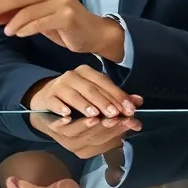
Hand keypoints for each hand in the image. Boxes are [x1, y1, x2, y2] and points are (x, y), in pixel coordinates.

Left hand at [0, 0, 124, 58]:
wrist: (92, 33)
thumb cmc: (61, 22)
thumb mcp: (36, 14)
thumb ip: (13, 12)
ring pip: (27, 9)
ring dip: (9, 20)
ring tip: (2, 30)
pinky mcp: (67, 15)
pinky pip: (39, 22)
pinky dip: (25, 28)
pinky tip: (16, 33)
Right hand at [25, 66, 143, 117]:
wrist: (48, 96)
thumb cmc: (77, 95)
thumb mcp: (97, 94)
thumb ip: (116, 97)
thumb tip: (139, 101)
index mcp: (88, 72)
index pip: (105, 83)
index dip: (118, 96)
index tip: (129, 110)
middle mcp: (73, 75)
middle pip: (91, 89)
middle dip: (104, 102)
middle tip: (115, 115)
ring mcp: (59, 84)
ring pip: (73, 94)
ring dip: (84, 105)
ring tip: (94, 115)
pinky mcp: (48, 96)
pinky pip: (54, 101)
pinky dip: (60, 107)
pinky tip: (67, 114)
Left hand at [31, 112, 141, 158]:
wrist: (48, 111)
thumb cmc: (79, 111)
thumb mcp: (101, 108)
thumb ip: (119, 106)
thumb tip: (139, 100)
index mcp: (92, 145)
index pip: (110, 139)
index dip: (121, 128)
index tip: (132, 118)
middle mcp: (79, 145)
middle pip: (95, 138)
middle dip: (107, 126)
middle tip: (116, 115)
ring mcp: (64, 137)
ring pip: (77, 134)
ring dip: (86, 125)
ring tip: (95, 116)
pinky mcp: (51, 127)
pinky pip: (57, 128)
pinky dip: (62, 123)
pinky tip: (67, 115)